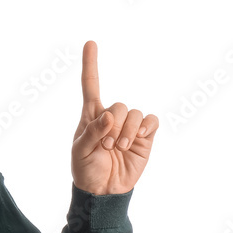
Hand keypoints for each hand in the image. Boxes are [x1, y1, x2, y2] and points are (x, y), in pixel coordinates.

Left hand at [71, 40, 157, 194]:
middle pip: (119, 104)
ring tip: (119, 148)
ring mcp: (130, 127)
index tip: (90, 42)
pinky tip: (137, 142)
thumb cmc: (86, 169)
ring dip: (128, 131)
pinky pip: (152, 122)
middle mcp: (112, 117)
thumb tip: (108, 115)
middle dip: (113, 125)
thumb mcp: (80, 151)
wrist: (103, 190)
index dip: (90, 64)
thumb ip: (92, 132)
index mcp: (91, 116)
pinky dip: (145, 129)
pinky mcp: (145, 137)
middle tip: (107, 145)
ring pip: (135, 113)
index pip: (90, 85)